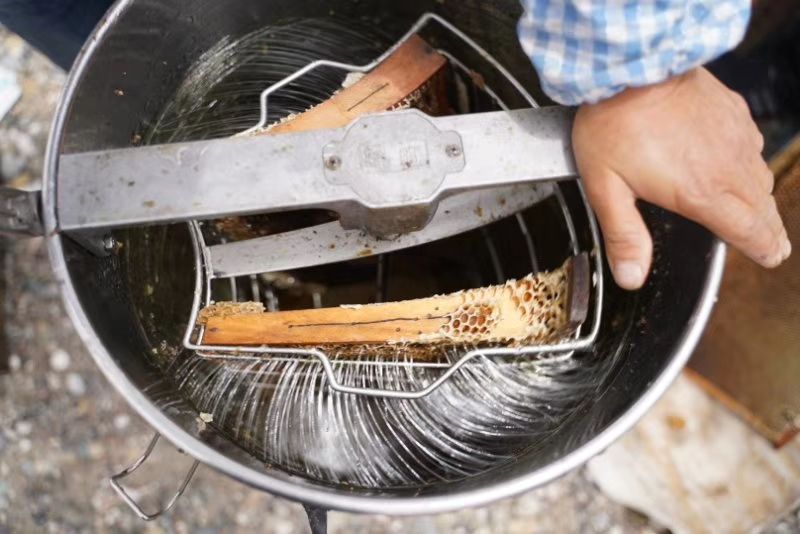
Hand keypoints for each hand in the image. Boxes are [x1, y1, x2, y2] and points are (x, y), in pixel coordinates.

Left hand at [573, 67, 790, 289]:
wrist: (632, 66)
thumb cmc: (614, 124)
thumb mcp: (607, 189)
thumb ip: (624, 235)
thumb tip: (632, 277)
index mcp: (701, 192)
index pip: (749, 230)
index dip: (764, 248)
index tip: (771, 257)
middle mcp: (727, 166)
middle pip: (762, 207)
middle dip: (768, 230)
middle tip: (772, 244)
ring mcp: (734, 135)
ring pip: (759, 176)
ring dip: (758, 197)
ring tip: (753, 211)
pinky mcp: (731, 111)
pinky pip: (751, 143)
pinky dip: (747, 161)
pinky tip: (733, 163)